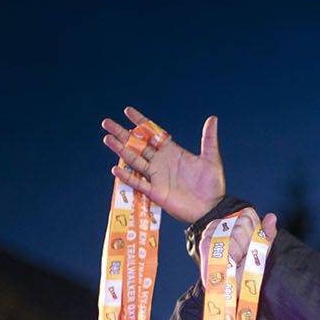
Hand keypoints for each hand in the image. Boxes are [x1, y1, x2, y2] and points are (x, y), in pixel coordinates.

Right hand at [100, 107, 225, 223]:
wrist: (211, 209)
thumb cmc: (213, 185)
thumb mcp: (211, 159)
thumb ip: (209, 139)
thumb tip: (213, 118)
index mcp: (172, 151)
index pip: (152, 133)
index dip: (140, 122)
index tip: (127, 110)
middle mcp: (161, 162)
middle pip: (137, 144)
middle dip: (122, 133)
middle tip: (106, 122)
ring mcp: (156, 176)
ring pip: (134, 160)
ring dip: (120, 150)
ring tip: (107, 138)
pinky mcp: (155, 191)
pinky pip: (137, 182)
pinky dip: (126, 176)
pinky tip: (115, 168)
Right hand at [200, 207, 278, 286]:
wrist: (231, 291)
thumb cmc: (246, 273)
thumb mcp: (260, 252)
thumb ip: (266, 234)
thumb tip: (272, 217)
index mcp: (234, 224)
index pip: (249, 214)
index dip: (255, 232)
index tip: (250, 247)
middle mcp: (221, 225)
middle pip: (245, 220)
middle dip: (249, 241)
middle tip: (242, 256)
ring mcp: (212, 232)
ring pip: (239, 229)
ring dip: (242, 248)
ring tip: (236, 260)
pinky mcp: (206, 241)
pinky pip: (230, 241)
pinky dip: (234, 254)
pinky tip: (231, 261)